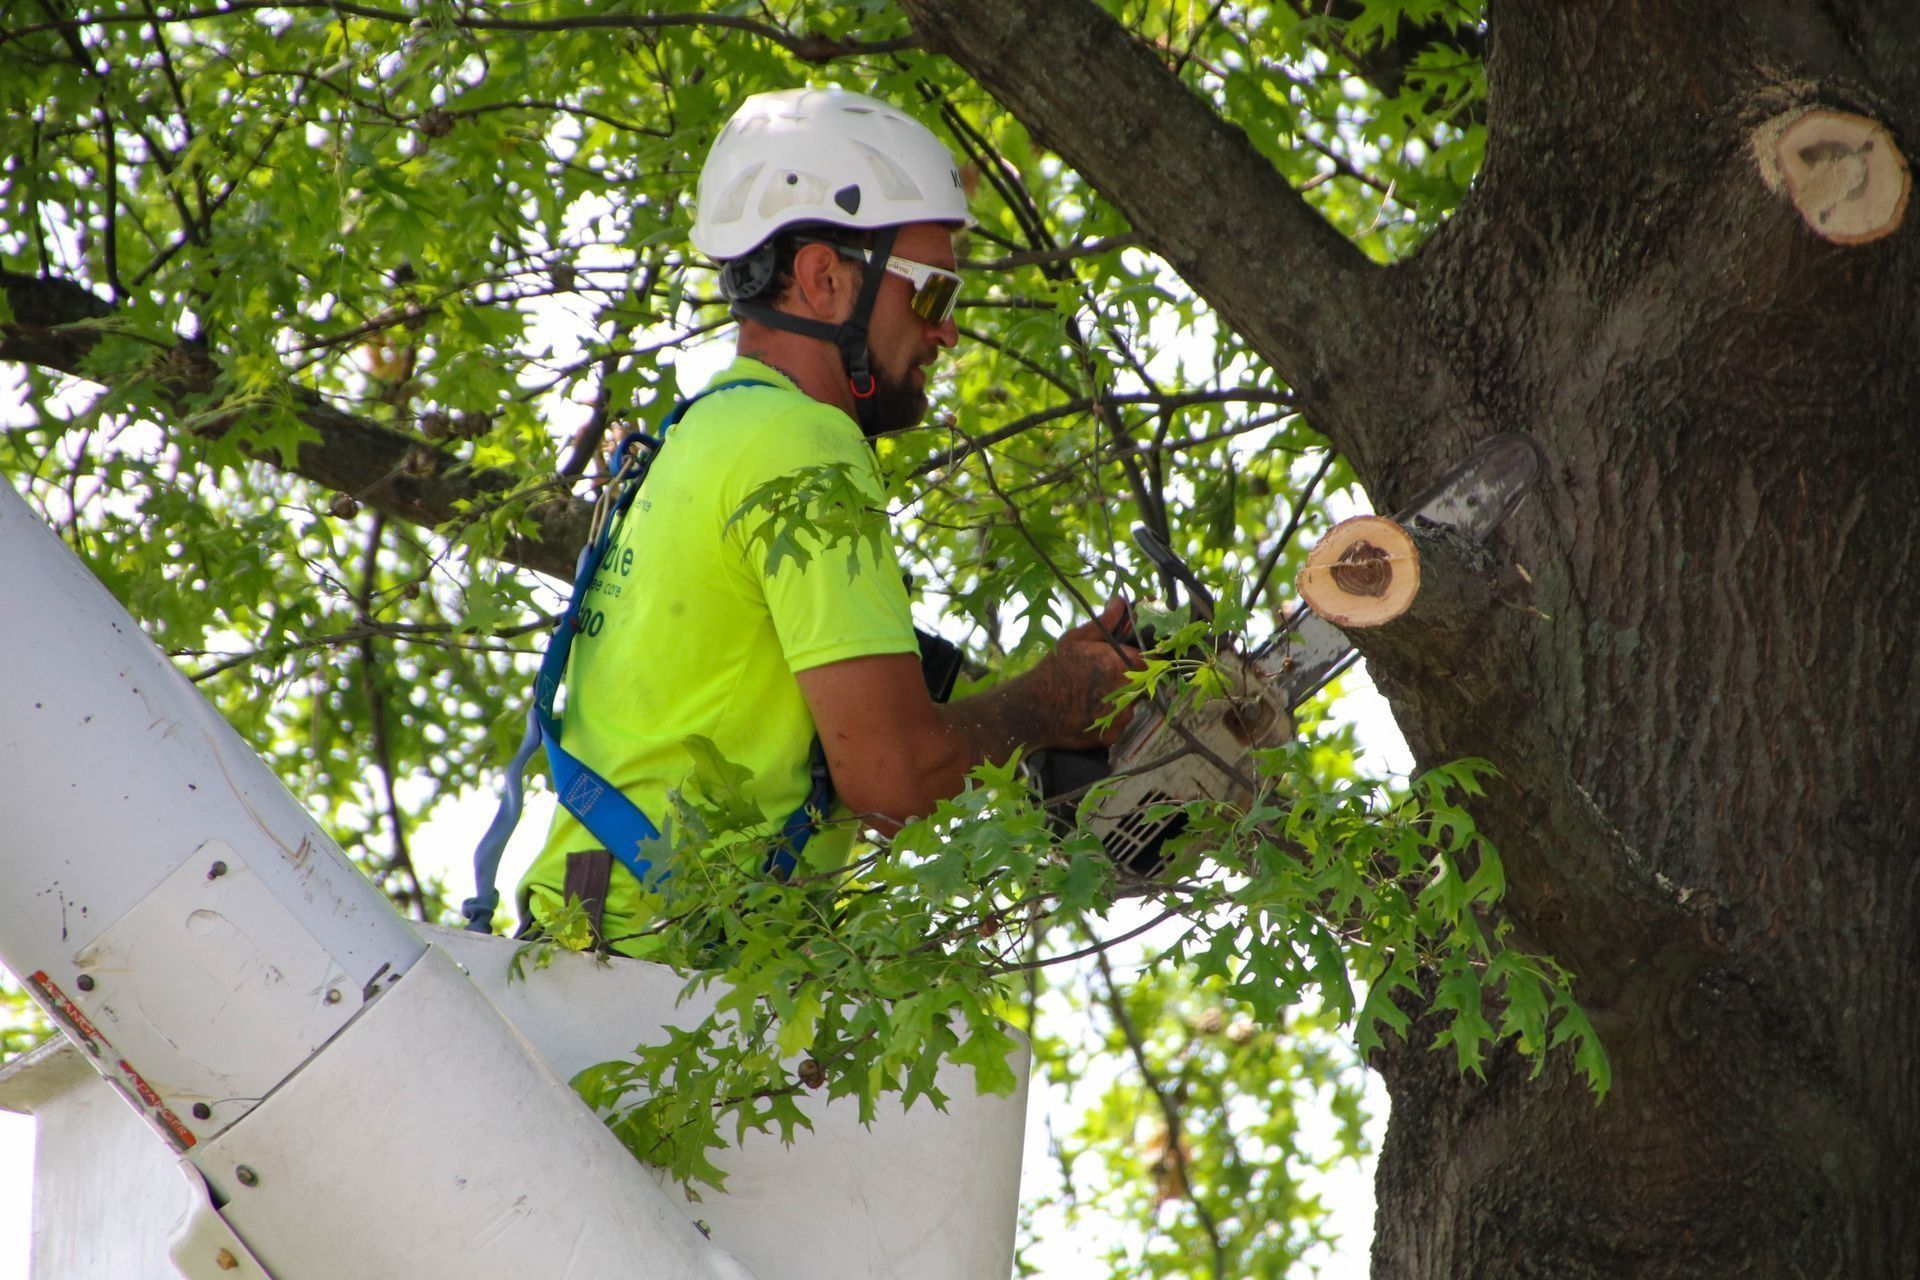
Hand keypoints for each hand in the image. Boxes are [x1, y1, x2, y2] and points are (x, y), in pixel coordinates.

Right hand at [1033, 596, 1142, 749]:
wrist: (1033, 708)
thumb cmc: (1055, 669)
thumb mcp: (1076, 639)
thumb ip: (1105, 622)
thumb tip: (1120, 602)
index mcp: (1122, 665)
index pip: (1149, 661)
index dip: (1139, 659)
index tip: (1125, 660)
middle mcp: (1126, 692)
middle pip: (1142, 684)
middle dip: (1128, 679)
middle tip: (1102, 677)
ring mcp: (1120, 716)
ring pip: (1130, 704)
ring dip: (1118, 699)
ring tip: (1091, 695)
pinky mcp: (1112, 735)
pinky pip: (1118, 723)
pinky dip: (1109, 717)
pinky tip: (1088, 710)